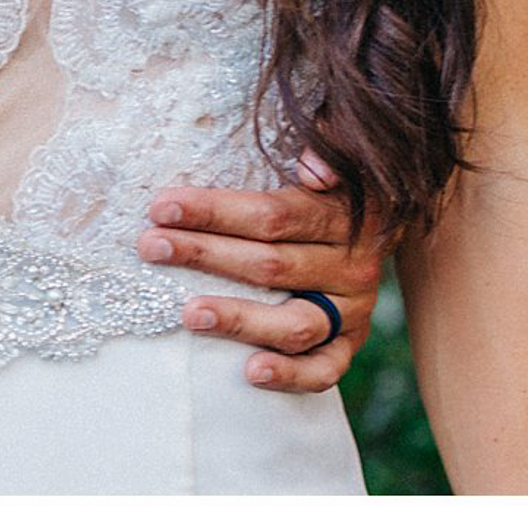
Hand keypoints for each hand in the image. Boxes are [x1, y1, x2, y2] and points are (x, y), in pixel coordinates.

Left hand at [137, 150, 385, 394]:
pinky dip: (290, 375)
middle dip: (205, 254)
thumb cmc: (322, 194)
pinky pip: (324, 369)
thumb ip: (320, 152)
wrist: (377, 234)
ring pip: (295, 323)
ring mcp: (352, 312)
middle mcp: (352, 266)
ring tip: (189, 313)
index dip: (215, 211)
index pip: (273, 215)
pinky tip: (251, 371)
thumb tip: (312, 164)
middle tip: (151, 247)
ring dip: (239, 319)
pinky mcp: (348, 347)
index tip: (161, 207)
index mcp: (341, 216)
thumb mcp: (327, 162)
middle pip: (272, 266)